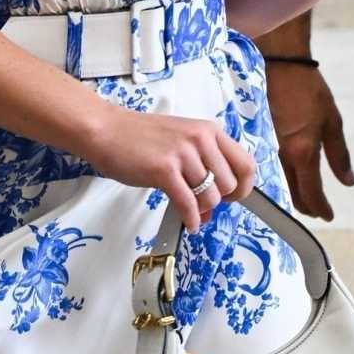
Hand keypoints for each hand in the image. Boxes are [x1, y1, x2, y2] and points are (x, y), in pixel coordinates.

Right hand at [85, 105, 255, 231]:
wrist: (106, 130)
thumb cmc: (139, 137)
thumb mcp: (179, 146)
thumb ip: (200, 172)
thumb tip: (210, 210)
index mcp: (209, 131)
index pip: (246, 163)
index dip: (244, 187)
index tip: (233, 197)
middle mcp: (200, 139)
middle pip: (229, 185)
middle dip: (219, 201)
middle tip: (204, 204)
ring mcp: (183, 154)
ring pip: (211, 196)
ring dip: (203, 210)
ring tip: (191, 210)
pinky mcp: (164, 170)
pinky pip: (189, 204)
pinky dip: (192, 219)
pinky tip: (189, 224)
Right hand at [266, 60, 353, 221]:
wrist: (281, 68)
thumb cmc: (309, 91)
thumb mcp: (333, 122)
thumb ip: (340, 156)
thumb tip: (348, 181)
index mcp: (303, 153)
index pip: (312, 193)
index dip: (321, 208)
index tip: (328, 216)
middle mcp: (284, 156)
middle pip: (294, 195)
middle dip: (308, 207)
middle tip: (320, 211)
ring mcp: (271, 150)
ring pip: (283, 184)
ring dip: (296, 195)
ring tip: (309, 197)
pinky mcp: (263, 142)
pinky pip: (275, 170)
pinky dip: (286, 180)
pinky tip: (293, 178)